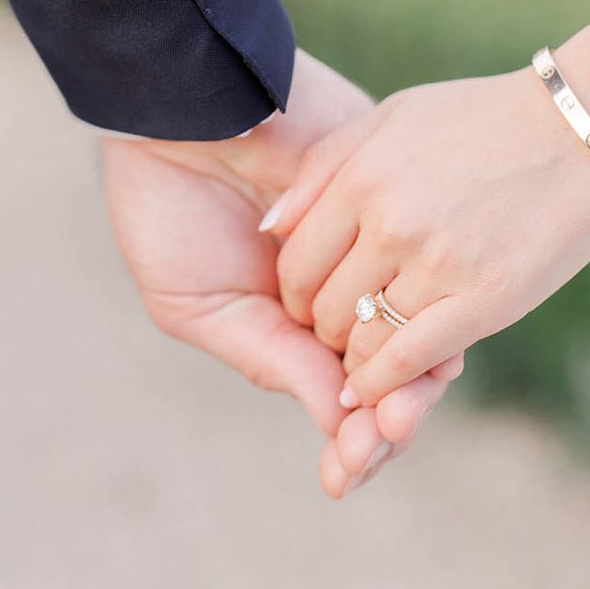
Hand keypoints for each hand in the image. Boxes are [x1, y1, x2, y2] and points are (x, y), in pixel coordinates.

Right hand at [103, 50, 459, 494]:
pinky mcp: (389, 194)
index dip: (348, 437)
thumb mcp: (200, 305)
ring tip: (396, 410)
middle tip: (381, 442)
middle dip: (389, 414)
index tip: (346, 474)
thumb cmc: (168, 211)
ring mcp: (369, 243)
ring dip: (412, 371)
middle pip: (389, 364)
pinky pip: (421, 255)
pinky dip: (422, 302)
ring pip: (417, 318)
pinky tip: (416, 340)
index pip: (339, 390)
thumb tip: (339, 421)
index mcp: (295, 321)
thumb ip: (272, 357)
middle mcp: (342, 287)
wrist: (178, 114)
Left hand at [265, 67, 589, 409]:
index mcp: (362, 177)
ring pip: (361, 339)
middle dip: (320, 326)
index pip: (294, 260)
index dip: (293, 291)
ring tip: (359, 358)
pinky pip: (409, 359)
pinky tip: (376, 388)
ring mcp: (438, 263)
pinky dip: (383, 383)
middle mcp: (390, 222)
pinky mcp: (486, 299)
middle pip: (322, 305)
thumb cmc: (479, 118)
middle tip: (335, 332)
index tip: (308, 300)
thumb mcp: (390, 118)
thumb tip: (269, 228)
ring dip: (352, 358)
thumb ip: (322, 169)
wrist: (580, 127)